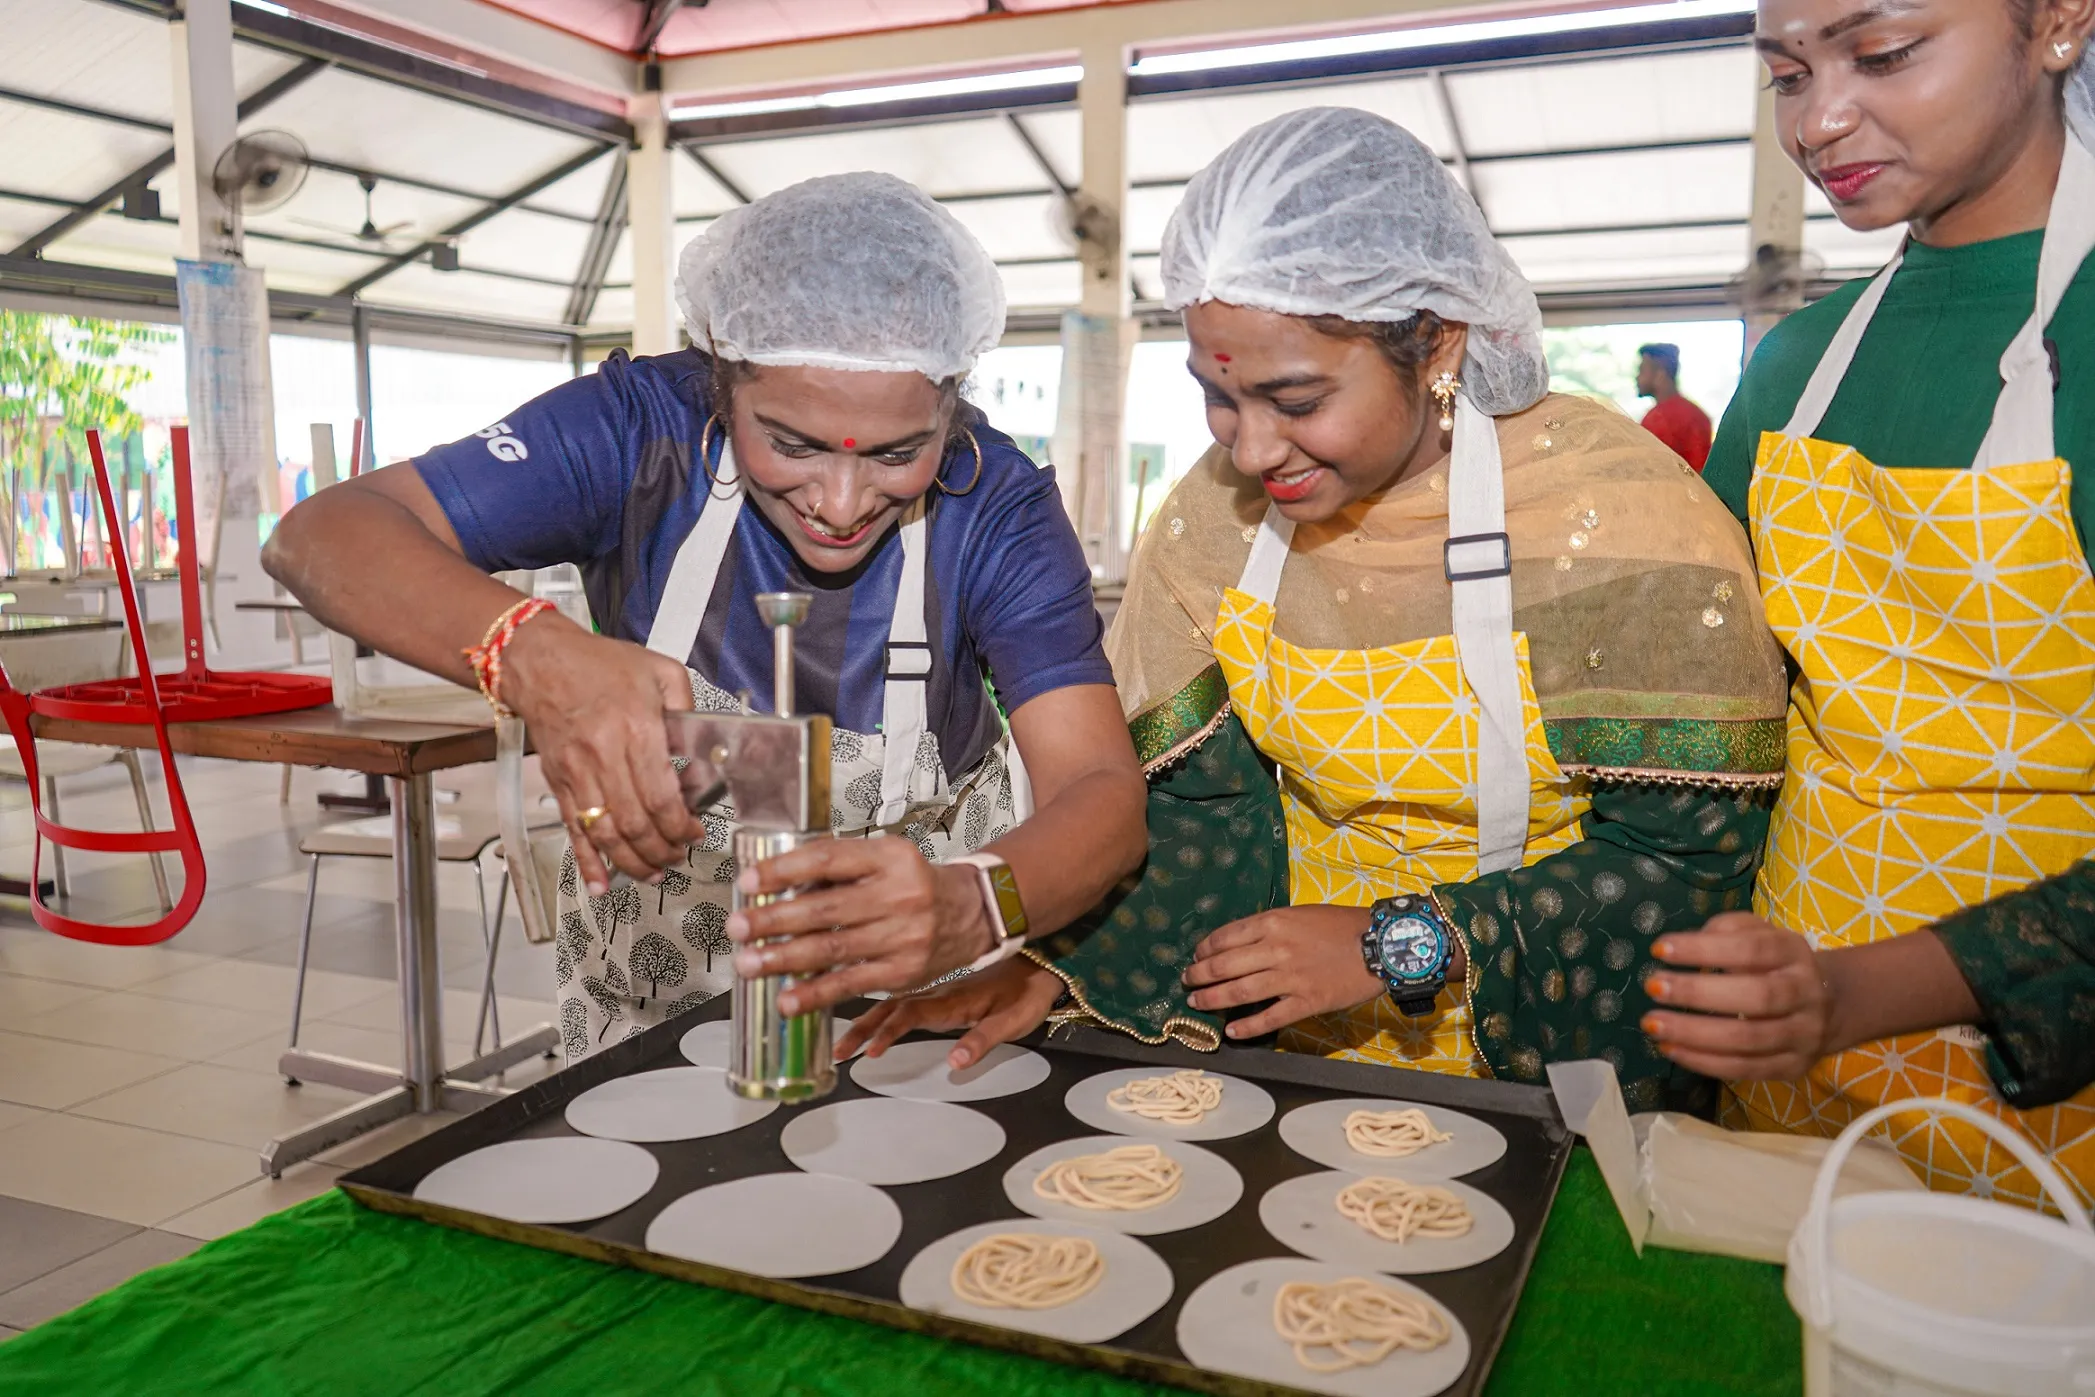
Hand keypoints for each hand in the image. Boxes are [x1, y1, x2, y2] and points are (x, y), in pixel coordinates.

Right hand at [502, 617, 700, 894]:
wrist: (541, 662)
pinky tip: (601, 884)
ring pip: (607, 834)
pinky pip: (574, 831)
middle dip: (663, 850)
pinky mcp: (559, 784)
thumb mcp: (660, 671)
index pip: (662, 797)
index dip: (682, 826)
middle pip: (637, 823)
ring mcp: (578, 774)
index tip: (695, 833)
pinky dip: (588, 861)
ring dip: (633, 863)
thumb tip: (705, 748)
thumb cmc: (600, 665)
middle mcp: (604, 756)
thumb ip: (687, 709)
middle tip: (678, 856)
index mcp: (636, 729)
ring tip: (654, 873)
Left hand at [726, 839, 994, 1015]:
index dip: (783, 870)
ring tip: (749, 963)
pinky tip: (787, 999)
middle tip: (737, 927)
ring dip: (783, 959)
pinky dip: (814, 994)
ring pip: (832, 949)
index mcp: (890, 857)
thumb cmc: (917, 884)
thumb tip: (777, 878)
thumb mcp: (886, 857)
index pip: (828, 859)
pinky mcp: (902, 972)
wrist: (973, 914)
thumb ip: (839, 865)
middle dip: (773, 920)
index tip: (749, 881)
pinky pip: (850, 984)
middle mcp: (899, 895)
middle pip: (825, 909)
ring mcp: (903, 937)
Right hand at [836, 958, 1063, 1069]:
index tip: (869, 1051)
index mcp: (954, 999)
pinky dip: (879, 1008)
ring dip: (866, 1020)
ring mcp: (938, 988)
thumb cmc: (1029, 993)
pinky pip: (902, 996)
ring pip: (892, 1001)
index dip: (889, 1032)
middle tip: (838, 1050)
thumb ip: (984, 1040)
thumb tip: (954, 1063)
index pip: (913, 1014)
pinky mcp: (940, 990)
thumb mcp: (1014, 1020)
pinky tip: (867, 1017)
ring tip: (843, 1041)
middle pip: (892, 1008)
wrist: (1044, 962)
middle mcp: (939, 991)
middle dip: (862, 1028)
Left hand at [1183, 904, 1385, 1039]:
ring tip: (1196, 1004)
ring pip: (1240, 991)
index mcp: (1274, 923)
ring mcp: (1290, 978)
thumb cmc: (1341, 925)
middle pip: (1225, 965)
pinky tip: (1231, 1031)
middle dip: (1199, 975)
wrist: (1381, 945)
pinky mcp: (1306, 1002)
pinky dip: (1247, 1026)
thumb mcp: (1301, 914)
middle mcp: (1276, 950)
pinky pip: (1270, 1018)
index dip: (1205, 948)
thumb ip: (1271, 927)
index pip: (1226, 936)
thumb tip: (1241, 942)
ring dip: (1212, 999)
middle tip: (1187, 981)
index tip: (1196, 955)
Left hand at [1643, 912, 1836, 1079]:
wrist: (1830, 1006)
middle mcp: (1805, 993)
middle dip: (1698, 992)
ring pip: (1748, 1039)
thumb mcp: (1760, 934)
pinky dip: (1704, 1061)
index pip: (1752, 949)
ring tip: (1653, 1024)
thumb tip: (1690, 943)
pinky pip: (1745, 1069)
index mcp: (1794, 953)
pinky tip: (1671, 1049)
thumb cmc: (1775, 964)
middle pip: (1756, 996)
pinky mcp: (1792, 1067)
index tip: (1660, 949)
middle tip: (1652, 986)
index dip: (1705, 949)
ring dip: (1694, 1034)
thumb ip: (1727, 929)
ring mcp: (1803, 1034)